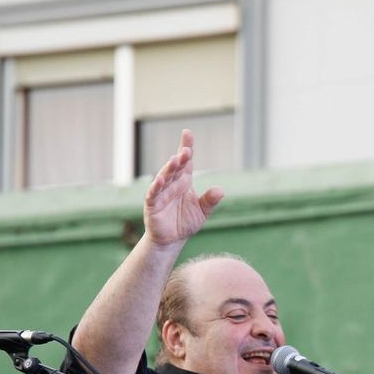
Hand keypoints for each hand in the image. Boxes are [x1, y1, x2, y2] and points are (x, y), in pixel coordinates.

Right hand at [143, 129, 224, 248]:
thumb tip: (221, 190)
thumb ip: (210, 201)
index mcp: (184, 181)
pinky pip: (153, 194)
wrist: (172, 240)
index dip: (186, 147)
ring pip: (164, 177)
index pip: (185, 161)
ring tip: (174, 160)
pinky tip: (161, 179)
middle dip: (180, 158)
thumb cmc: (186, 222)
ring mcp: (161, 192)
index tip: (187, 133)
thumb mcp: (202, 211)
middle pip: (176, 167)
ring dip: (169, 169)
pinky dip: (157, 186)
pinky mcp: (152, 204)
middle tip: (186, 151)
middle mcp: (172, 183)